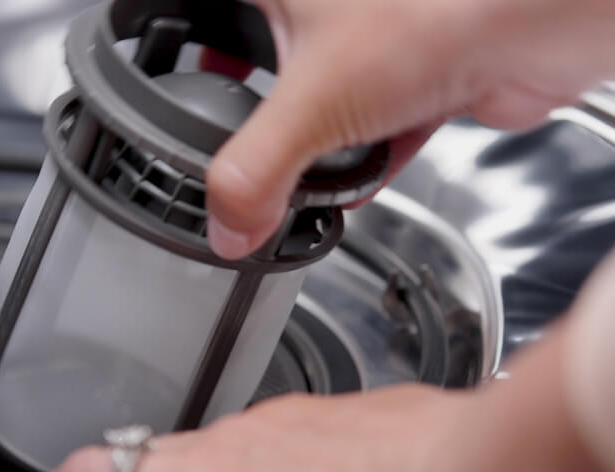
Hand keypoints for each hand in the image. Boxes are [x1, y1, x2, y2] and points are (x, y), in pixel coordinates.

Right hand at [204, 0, 614, 257]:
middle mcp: (320, 9)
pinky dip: (359, 160)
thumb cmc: (435, 12)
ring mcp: (366, 41)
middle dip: (244, 111)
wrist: (535, 26)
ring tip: (293, 179)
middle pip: (257, 62)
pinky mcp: (406, 76)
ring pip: (314, 100)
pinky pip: (366, 126)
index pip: (199, 16)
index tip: (164, 88)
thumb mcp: (313, 102)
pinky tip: (356, 181)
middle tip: (225, 144)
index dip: (177, 50)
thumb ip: (255, 171)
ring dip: (308, 147)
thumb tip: (227, 224)